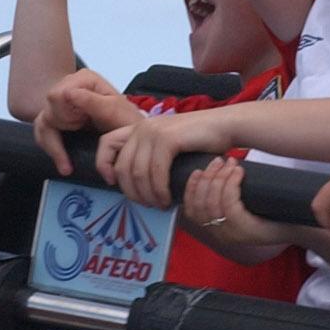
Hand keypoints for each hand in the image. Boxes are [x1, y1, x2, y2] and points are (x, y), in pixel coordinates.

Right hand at [31, 69, 143, 174]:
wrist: (130, 135)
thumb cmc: (127, 122)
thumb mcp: (116, 111)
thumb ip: (93, 101)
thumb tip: (68, 93)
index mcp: (84, 79)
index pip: (57, 95)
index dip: (64, 114)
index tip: (77, 126)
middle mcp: (69, 87)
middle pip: (49, 109)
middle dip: (63, 128)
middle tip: (80, 136)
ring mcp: (62, 103)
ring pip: (43, 123)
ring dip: (55, 143)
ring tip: (68, 163)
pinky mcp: (58, 118)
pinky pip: (44, 133)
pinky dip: (52, 148)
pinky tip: (64, 163)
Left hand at [96, 111, 230, 208]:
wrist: (226, 125)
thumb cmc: (201, 139)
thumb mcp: (168, 144)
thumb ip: (150, 155)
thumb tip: (135, 183)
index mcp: (138, 127)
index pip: (106, 144)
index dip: (104, 165)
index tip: (113, 183)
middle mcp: (142, 128)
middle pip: (122, 167)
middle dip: (132, 192)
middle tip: (147, 204)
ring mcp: (153, 132)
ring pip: (138, 173)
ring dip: (148, 195)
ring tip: (160, 204)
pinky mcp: (168, 139)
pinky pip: (155, 172)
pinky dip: (160, 189)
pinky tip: (167, 198)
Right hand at [182, 156, 286, 246]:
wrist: (296, 226)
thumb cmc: (271, 211)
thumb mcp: (245, 204)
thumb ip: (227, 195)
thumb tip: (216, 168)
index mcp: (215, 228)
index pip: (191, 210)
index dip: (190, 189)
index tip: (197, 170)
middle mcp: (220, 234)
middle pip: (199, 205)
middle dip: (206, 178)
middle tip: (219, 160)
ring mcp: (231, 234)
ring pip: (212, 203)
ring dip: (219, 178)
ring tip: (231, 162)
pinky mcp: (244, 231)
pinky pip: (229, 205)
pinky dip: (231, 184)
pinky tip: (239, 171)